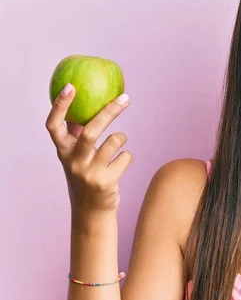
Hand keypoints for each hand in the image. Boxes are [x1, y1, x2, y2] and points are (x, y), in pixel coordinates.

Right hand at [45, 83, 132, 217]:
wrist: (91, 213)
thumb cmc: (86, 177)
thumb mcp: (76, 157)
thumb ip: (78, 135)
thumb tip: (86, 105)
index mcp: (63, 152)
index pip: (54, 125)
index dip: (60, 105)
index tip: (70, 86)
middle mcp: (73, 162)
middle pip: (91, 131)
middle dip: (109, 112)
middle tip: (125, 98)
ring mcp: (89, 173)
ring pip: (114, 141)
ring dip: (121, 138)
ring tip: (119, 142)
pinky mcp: (106, 183)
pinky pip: (125, 157)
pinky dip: (127, 156)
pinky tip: (120, 164)